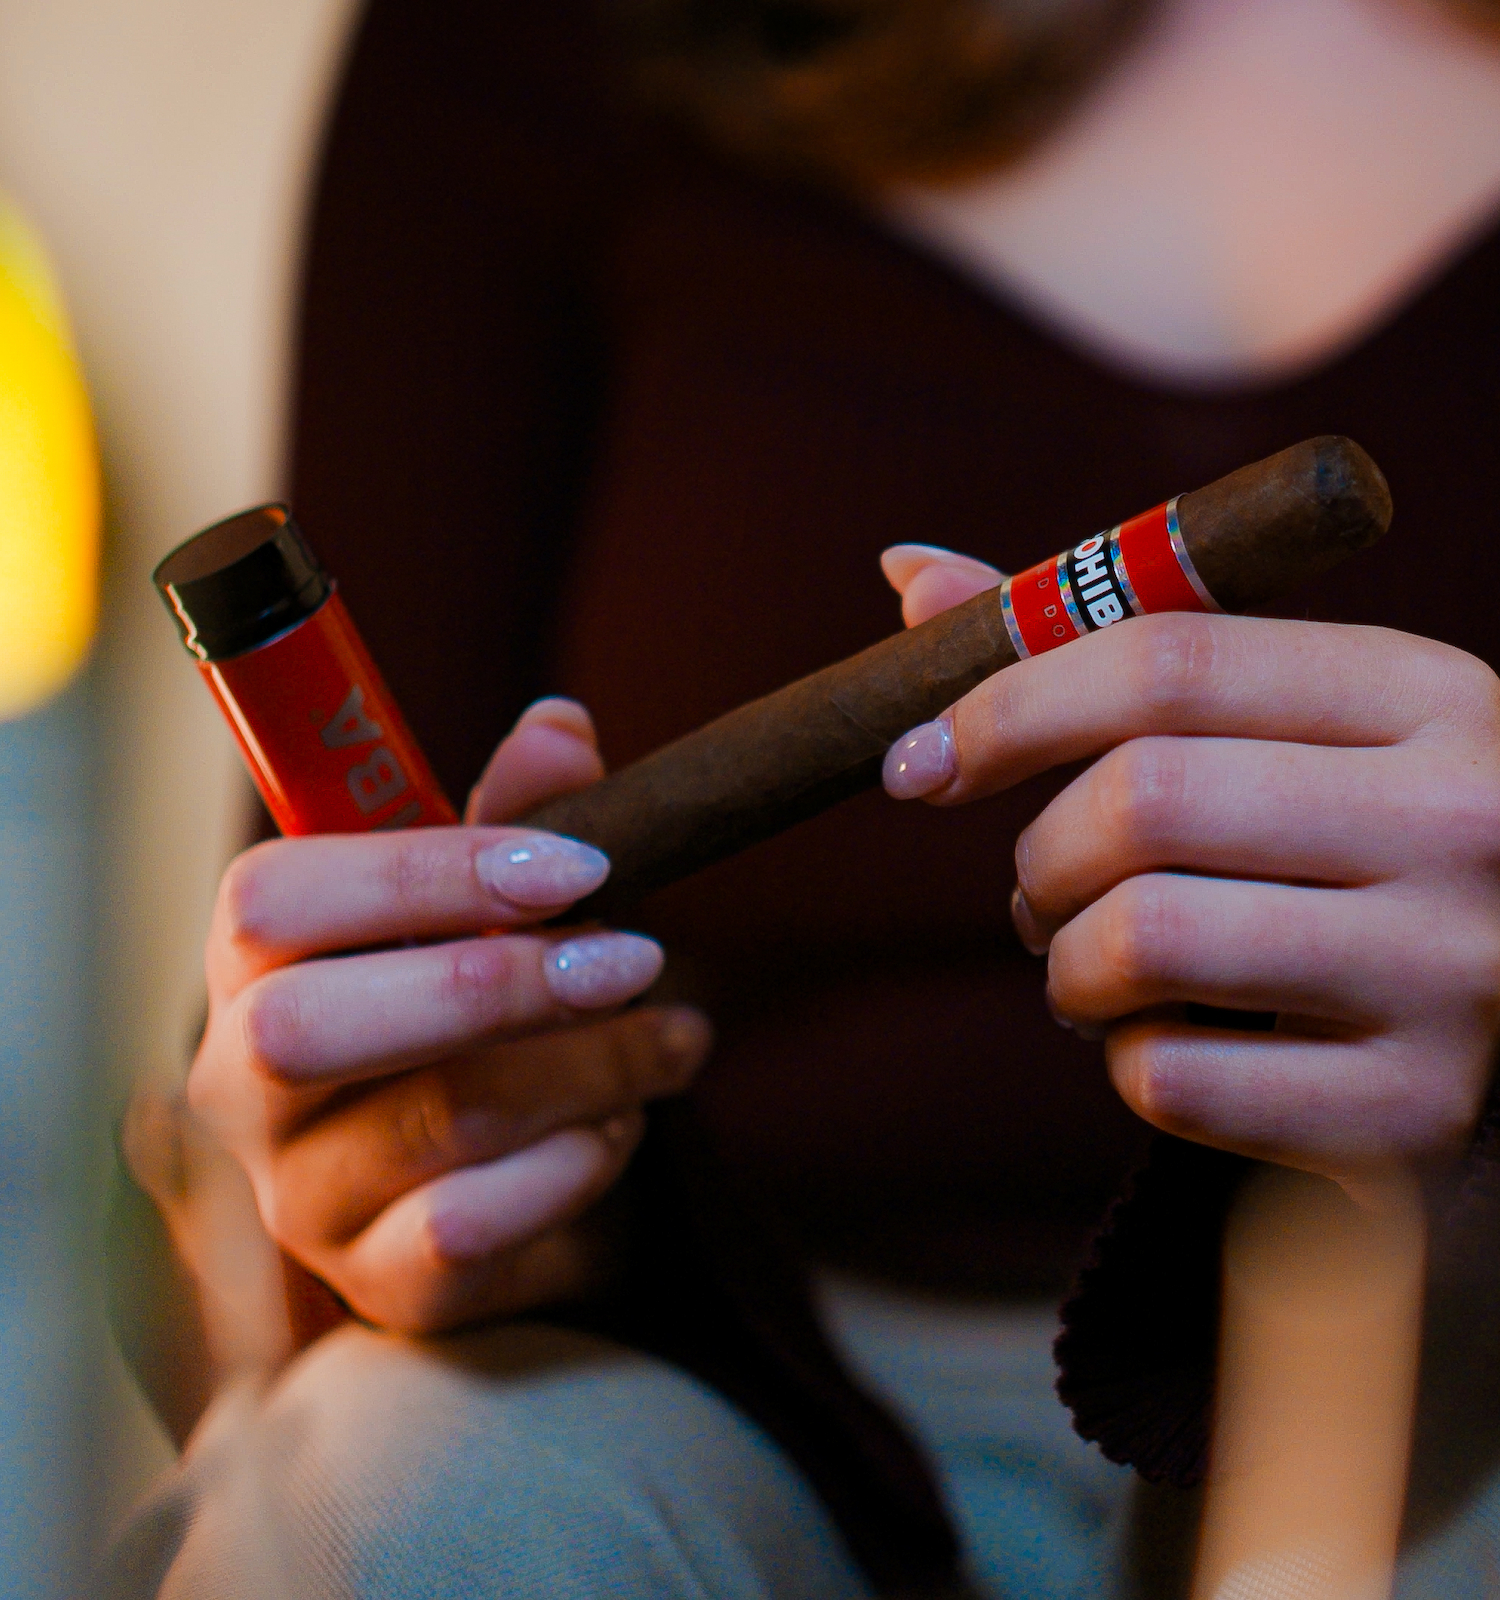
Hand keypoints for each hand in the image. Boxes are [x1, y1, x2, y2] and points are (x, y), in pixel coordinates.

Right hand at [185, 698, 710, 1333]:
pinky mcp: (376, 1284)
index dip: (430, 873)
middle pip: (312, 1028)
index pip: (275, 902)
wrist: (496, 1169)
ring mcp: (297, 1196)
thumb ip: (520, 812)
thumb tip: (561, 727)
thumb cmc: (484, 1002)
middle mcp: (237, 1082)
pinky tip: (624, 1127)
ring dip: (590, 1067)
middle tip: (636, 958)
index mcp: (251, 962)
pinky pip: (476, 1228)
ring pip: (434, 1122)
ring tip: (672, 1038)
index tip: (582, 867)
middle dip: (501, 982)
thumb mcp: (501, 896)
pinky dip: (580, 1164)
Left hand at [881, 545, 1499, 1188]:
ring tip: (1091, 967)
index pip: (1167, 659)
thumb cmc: (1339, 847)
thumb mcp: (1274, 726)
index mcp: (1425, 693)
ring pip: (1140, 941)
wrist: (1498, 1024)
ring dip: (1065, 964)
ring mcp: (1453, 975)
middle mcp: (1465, 822)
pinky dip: (1124, 1062)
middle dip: (1038, 857)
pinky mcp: (1414, 1112)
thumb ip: (1100, 652)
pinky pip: (1170, 1081)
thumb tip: (910, 571)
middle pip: (1141, 798)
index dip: (1007, 706)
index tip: (920, 761)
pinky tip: (1165, 1040)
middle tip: (1041, 891)